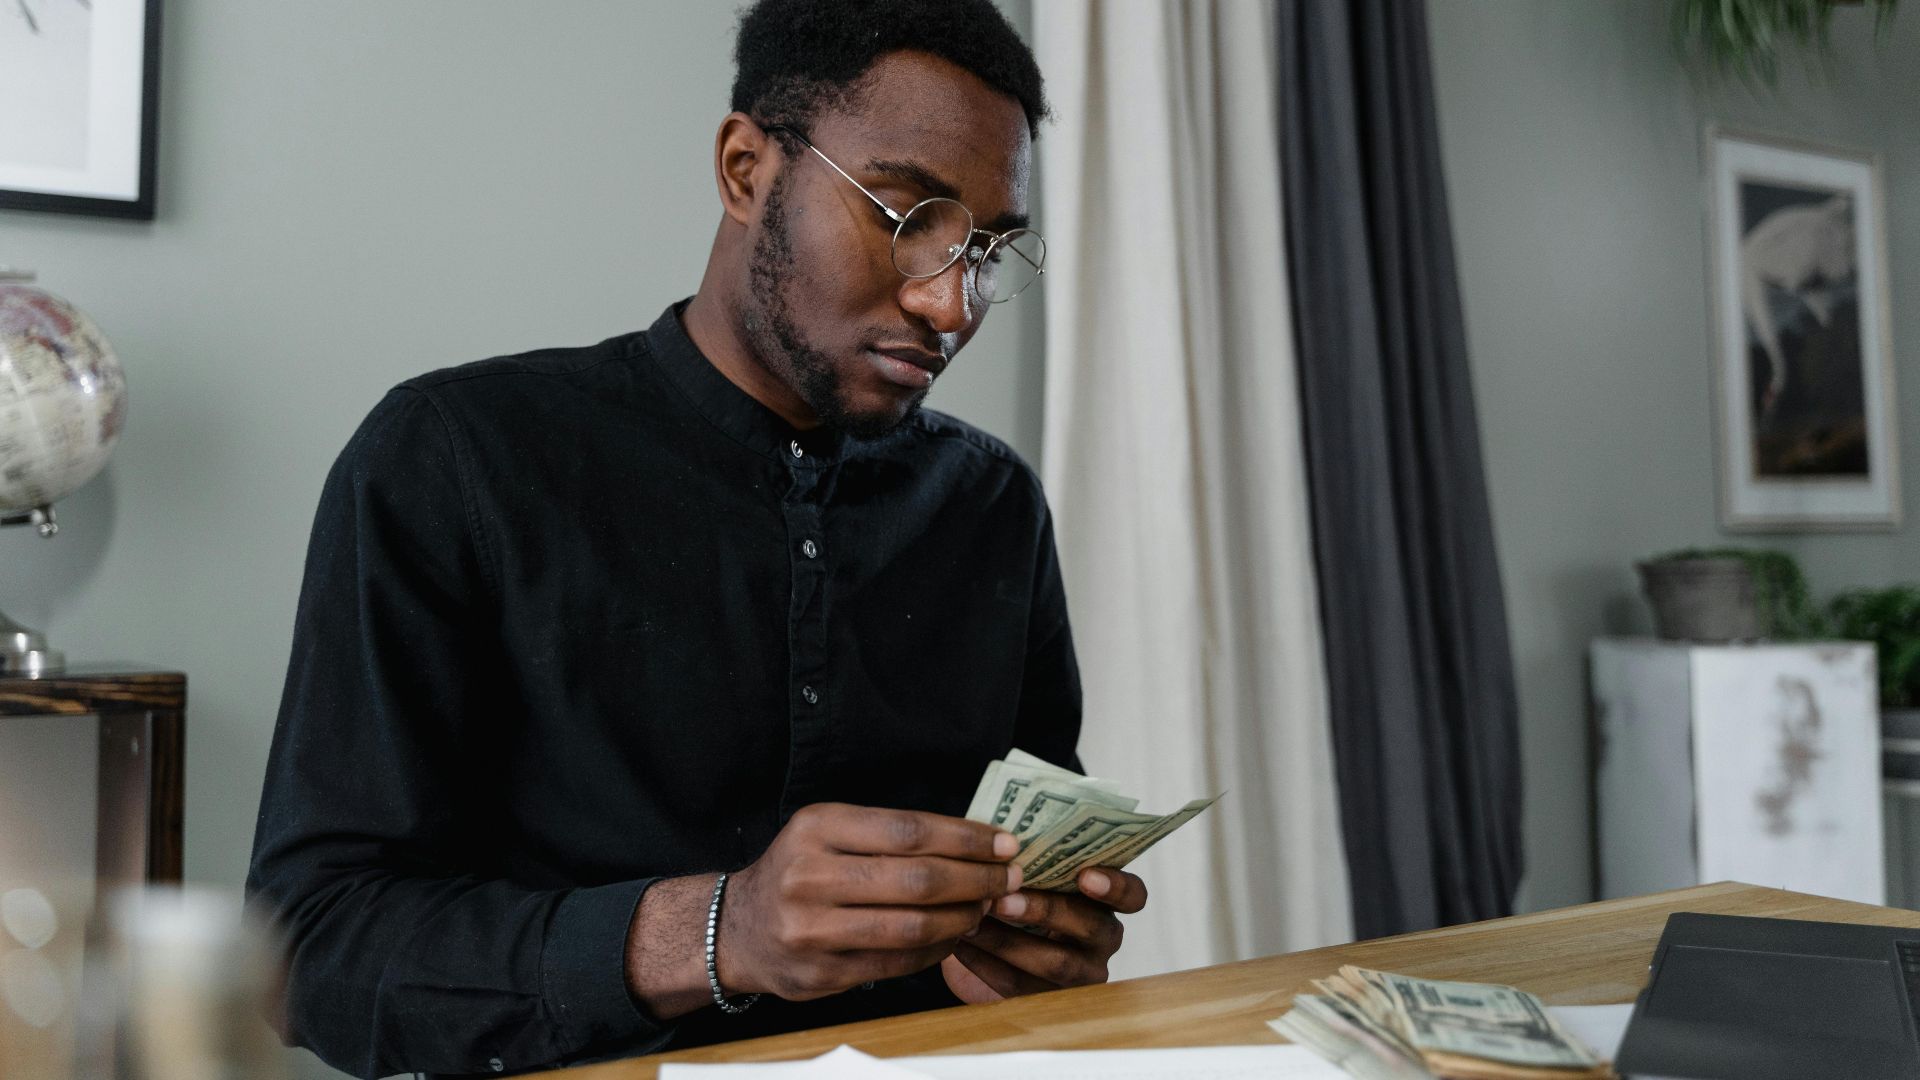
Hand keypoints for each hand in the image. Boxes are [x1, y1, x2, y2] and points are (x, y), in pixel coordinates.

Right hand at [718, 803, 1020, 1000]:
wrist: (738, 929)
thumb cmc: (799, 871)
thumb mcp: (827, 832)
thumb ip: (889, 834)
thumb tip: (975, 840)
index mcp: (816, 828)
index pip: (908, 830)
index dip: (966, 838)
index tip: (1004, 843)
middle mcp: (809, 876)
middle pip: (917, 879)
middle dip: (976, 878)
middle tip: (1009, 878)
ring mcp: (812, 929)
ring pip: (912, 926)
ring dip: (962, 917)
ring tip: (986, 907)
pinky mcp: (821, 973)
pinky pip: (897, 964)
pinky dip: (936, 950)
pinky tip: (954, 937)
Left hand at [940, 866, 1147, 1002]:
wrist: (984, 948)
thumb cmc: (1012, 896)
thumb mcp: (1025, 875)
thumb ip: (1027, 859)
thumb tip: (998, 836)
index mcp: (1106, 900)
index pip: (1133, 895)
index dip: (1115, 886)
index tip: (1085, 874)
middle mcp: (1103, 938)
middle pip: (1091, 926)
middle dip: (1045, 911)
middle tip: (1004, 899)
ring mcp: (1082, 974)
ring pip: (1057, 963)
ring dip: (1010, 941)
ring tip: (973, 921)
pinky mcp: (1049, 1000)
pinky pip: (1022, 986)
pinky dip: (987, 965)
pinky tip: (960, 947)